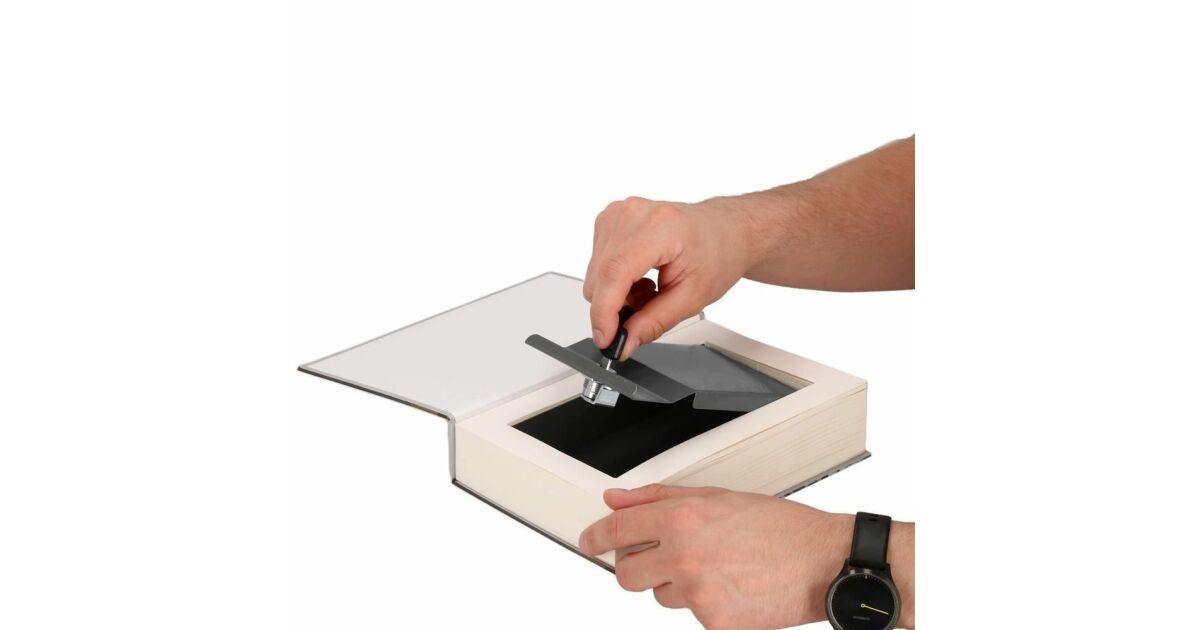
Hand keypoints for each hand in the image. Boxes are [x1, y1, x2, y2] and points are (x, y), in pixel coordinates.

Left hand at [578, 484, 851, 629]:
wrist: (823, 562)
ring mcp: (698, 594)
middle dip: (635, 567)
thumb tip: (617, 499)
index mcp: (682, 520)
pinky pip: (692, 615)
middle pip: (626, 574)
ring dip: (676, 584)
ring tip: (715, 567)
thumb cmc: (779, 527)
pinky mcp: (713, 623)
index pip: (617, 531)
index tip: (589, 541)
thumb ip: (658, 498)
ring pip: (661, 596)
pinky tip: (731, 587)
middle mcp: (685, 557)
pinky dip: (705, 605)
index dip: (596, 537)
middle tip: (658, 558)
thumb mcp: (717, 497)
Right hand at [584, 197, 753, 358]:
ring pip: (596, 274)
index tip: (605, 338)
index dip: (604, 312)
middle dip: (616, 307)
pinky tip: (641, 276)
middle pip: (601, 276)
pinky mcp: (610, 218)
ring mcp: (618, 213)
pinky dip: (616, 280)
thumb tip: (625, 341)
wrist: (724, 230)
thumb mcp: (693, 297)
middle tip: (647, 311)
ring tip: (651, 288)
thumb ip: (654, 322)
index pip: (614, 272)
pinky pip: (598, 263)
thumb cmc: (718, 253)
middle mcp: (632, 215)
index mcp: (659, 227)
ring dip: (618, 293)